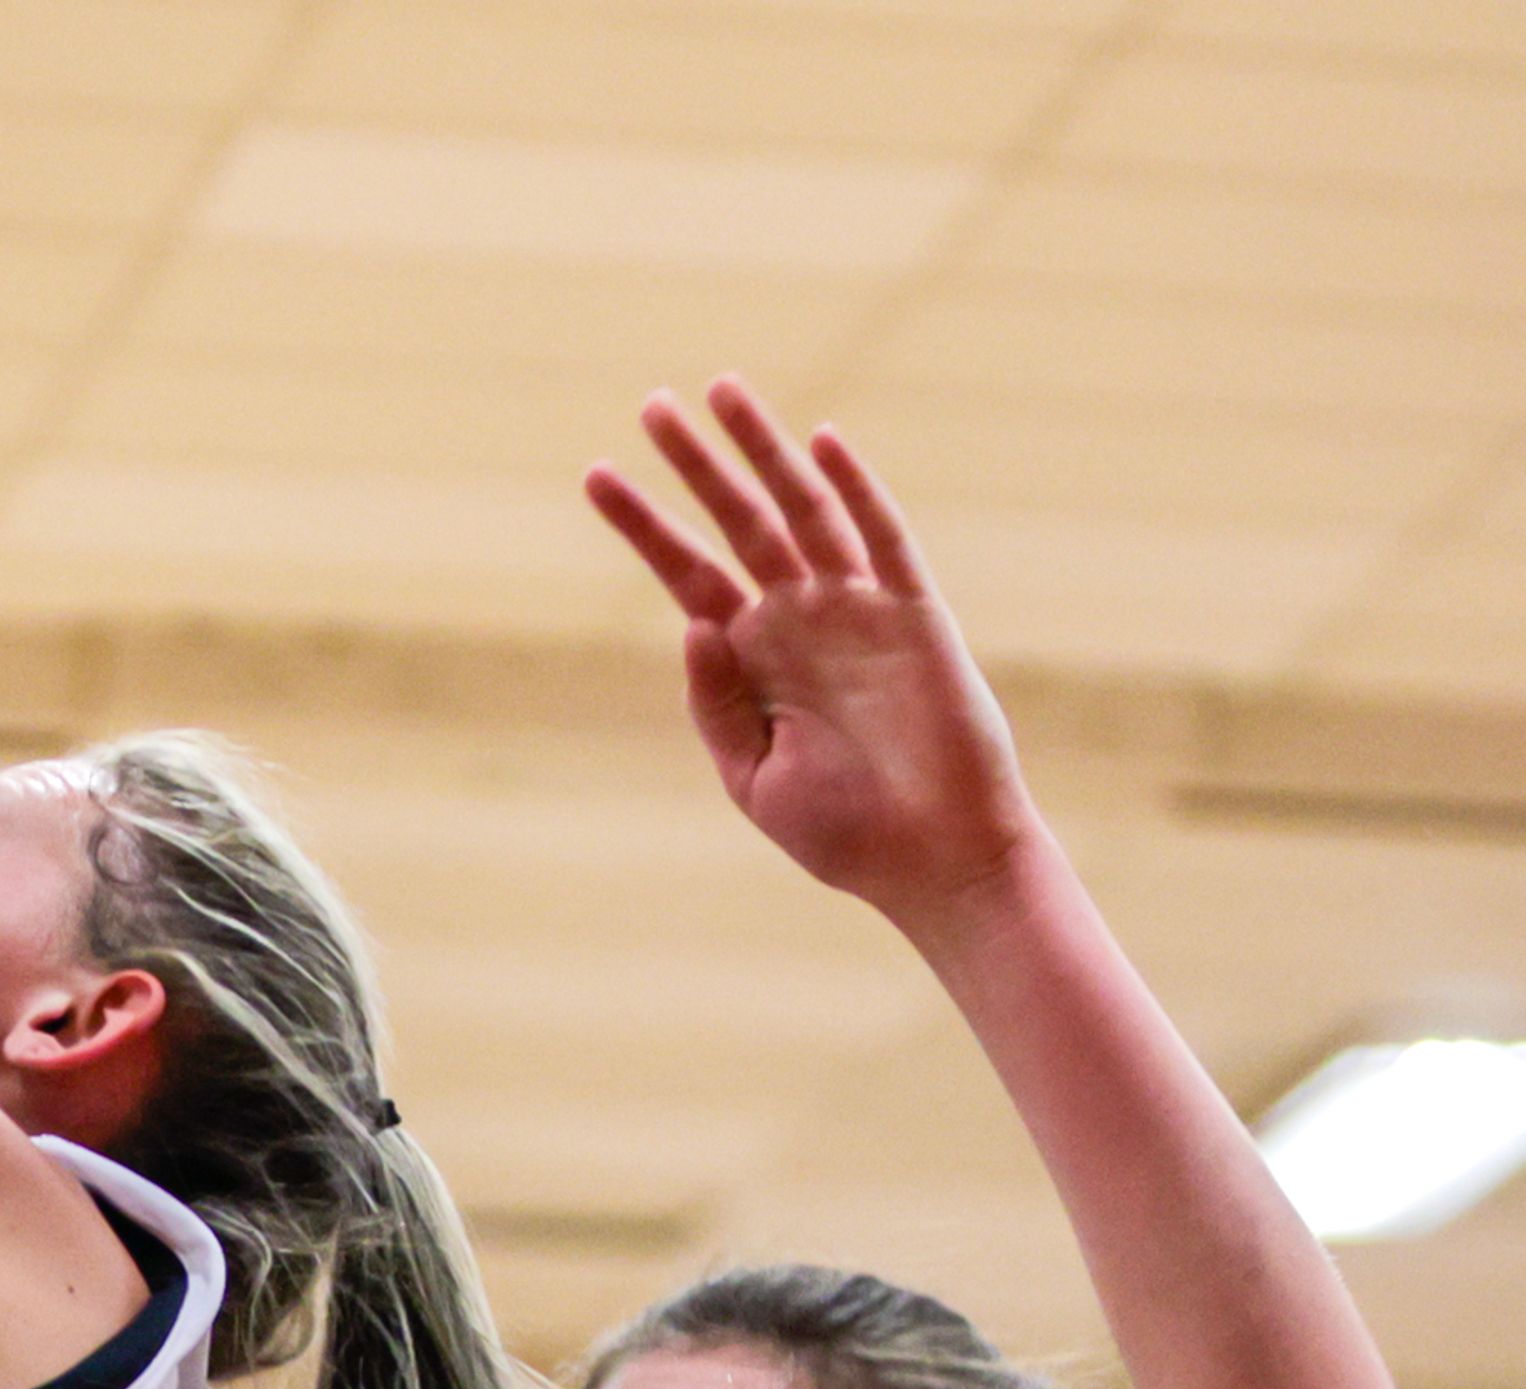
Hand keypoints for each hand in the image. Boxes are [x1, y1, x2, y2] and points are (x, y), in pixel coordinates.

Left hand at [587, 380, 1044, 925]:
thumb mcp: (751, 775)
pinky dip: (856, 490)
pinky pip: (883, 540)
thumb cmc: (842, 832)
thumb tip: (692, 623)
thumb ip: (716, 703)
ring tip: (721, 391)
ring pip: (803, 511)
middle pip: (737, 523)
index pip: (687, 573)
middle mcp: (799, 620)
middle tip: (651, 405)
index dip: (642, 524)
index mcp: (752, 657)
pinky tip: (822, 443)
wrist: (931, 860)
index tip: (594, 475)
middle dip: (696, 465)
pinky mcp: (913, 617)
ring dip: (764, 452)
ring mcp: (856, 612)